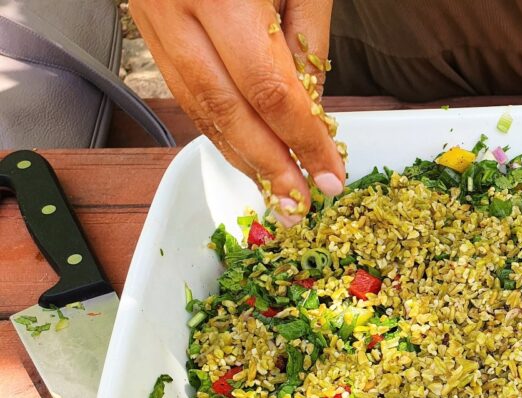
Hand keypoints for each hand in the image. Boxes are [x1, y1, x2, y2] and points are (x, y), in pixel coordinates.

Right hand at [130, 0, 343, 226]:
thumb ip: (306, 40)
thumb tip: (313, 111)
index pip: (270, 88)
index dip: (302, 139)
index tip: (329, 173)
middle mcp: (177, 8)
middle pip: (226, 108)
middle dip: (269, 164)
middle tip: (299, 205)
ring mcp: (152, 17)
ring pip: (195, 106)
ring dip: (238, 155)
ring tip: (274, 191)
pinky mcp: (144, 24)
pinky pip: (180, 89)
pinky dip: (215, 126)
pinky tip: (242, 151)